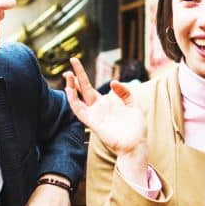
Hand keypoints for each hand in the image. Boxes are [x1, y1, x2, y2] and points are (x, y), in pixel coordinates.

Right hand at [63, 57, 148, 185]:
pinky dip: (73, 101)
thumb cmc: (135, 128)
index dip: (83, 76)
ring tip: (68, 74)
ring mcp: (93, 115)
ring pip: (77, 99)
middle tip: (71, 61)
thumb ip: (125, 93)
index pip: (89, 87)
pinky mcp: (93, 123)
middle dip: (76, 76)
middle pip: (82, 89)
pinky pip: (79, 111)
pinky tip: (70, 90)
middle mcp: (96, 109)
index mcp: (104, 104)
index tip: (77, 63)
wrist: (136, 144)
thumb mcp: (133, 105)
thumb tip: (112, 82)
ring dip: (71, 87)